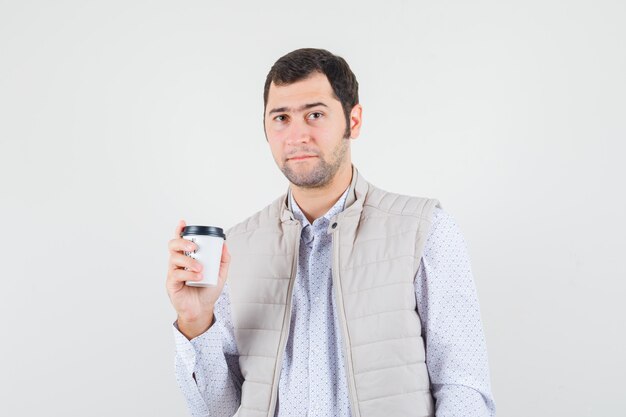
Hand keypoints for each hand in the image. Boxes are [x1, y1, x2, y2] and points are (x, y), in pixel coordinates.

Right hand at [166, 219, 230, 338]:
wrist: (203, 309)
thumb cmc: (208, 290)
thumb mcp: (220, 273)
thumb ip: (223, 259)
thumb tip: (224, 245)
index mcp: (189, 257)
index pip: (181, 240)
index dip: (180, 230)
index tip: (183, 223)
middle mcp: (179, 262)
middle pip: (173, 245)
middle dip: (182, 242)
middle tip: (194, 247)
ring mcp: (174, 272)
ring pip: (174, 259)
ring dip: (189, 261)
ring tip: (201, 268)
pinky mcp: (171, 283)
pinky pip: (177, 274)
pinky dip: (189, 274)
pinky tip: (198, 277)